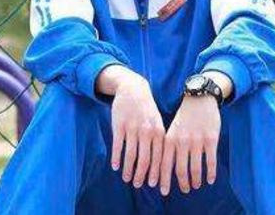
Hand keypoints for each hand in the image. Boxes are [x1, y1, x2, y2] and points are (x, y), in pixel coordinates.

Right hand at [107, 70, 164, 188]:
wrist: (133, 89)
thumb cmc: (147, 109)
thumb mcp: (157, 123)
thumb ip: (159, 141)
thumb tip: (160, 164)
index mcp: (159, 132)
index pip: (159, 158)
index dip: (156, 173)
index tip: (153, 185)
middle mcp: (146, 131)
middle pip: (144, 159)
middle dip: (141, 175)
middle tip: (138, 185)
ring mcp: (132, 128)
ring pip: (130, 154)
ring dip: (128, 169)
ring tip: (126, 178)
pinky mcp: (119, 125)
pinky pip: (118, 145)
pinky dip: (116, 157)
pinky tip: (114, 166)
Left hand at [159, 94, 220, 195]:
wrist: (199, 98)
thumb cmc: (184, 116)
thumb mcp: (171, 129)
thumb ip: (168, 147)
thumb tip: (162, 167)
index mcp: (169, 139)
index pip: (164, 164)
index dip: (163, 179)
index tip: (163, 191)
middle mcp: (182, 141)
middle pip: (180, 169)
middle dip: (182, 183)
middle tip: (185, 190)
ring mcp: (197, 141)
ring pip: (196, 168)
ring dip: (196, 180)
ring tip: (196, 186)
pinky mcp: (211, 139)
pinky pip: (211, 161)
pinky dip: (210, 173)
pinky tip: (210, 180)